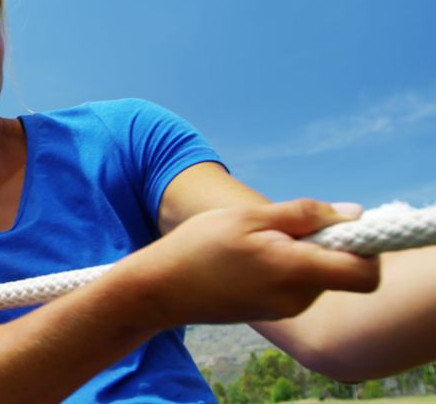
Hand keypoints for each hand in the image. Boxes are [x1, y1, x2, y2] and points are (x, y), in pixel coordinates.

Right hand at [127, 199, 380, 326]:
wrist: (160, 289)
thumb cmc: (199, 246)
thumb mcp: (249, 216)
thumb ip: (304, 215)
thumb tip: (353, 214)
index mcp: (294, 271)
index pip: (364, 273)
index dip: (366, 247)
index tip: (340, 225)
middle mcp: (297, 298)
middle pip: (341, 269)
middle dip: (324, 243)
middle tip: (279, 226)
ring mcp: (285, 309)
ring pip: (318, 275)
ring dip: (300, 254)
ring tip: (256, 241)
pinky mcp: (273, 311)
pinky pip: (297, 285)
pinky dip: (286, 267)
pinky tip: (250, 258)